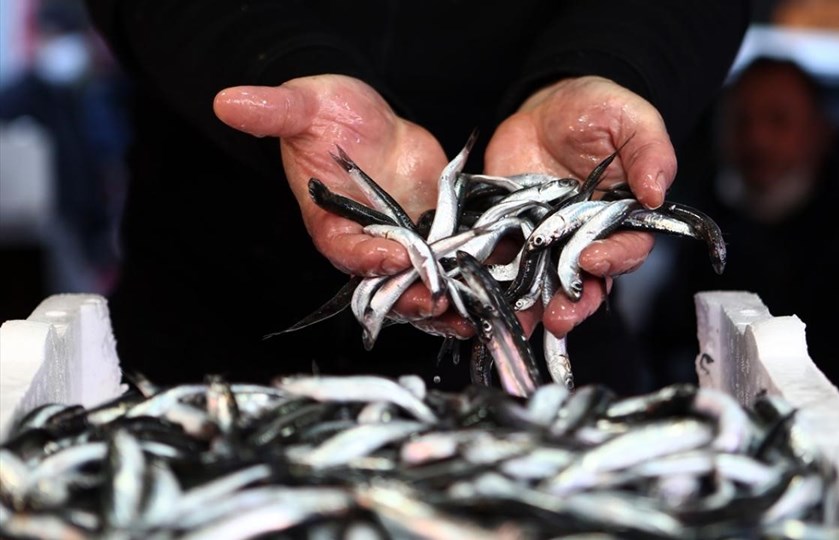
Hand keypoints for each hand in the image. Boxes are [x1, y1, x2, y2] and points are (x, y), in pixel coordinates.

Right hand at [213, 74, 451, 318]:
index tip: (393, 256)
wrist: (368, 119)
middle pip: (386, 285)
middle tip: (439, 301)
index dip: (367, 258)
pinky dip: (471, 278)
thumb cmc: (329, 114)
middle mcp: (366, 244)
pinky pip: (450, 266)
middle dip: (411, 296)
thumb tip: (228, 100)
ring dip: (446, 304)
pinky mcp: (434, 237)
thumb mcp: (304, 105)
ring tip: (470, 313)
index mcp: (330, 224)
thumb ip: (275, 110)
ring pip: (421, 286)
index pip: (345, 251)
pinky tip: (495, 286)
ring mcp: (403, 244)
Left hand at [485, 76, 677, 336]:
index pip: (626, 251)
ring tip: (522, 322)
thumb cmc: (599, 109)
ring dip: (535, 307)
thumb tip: (657, 194)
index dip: (613, 261)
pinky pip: (506, 264)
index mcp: (624, 219)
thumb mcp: (632, 120)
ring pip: (546, 284)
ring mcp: (549, 241)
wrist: (547, 104)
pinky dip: (495, 283)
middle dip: (574, 303)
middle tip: (559, 317)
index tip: (592, 260)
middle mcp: (588, 239)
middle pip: (587, 282)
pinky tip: (484, 297)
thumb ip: (650, 153)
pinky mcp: (514, 234)